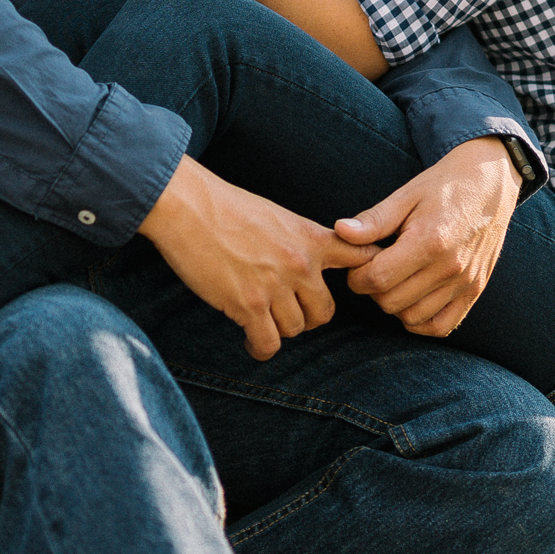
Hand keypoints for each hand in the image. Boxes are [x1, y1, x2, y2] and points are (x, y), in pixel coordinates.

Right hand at [142, 155, 378, 360]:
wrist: (188, 206)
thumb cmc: (227, 208)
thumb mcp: (279, 216)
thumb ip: (303, 241)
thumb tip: (316, 266)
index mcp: (313, 238)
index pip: (362, 259)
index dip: (366, 275)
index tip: (361, 287)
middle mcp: (300, 264)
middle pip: (325, 313)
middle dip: (306, 317)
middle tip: (285, 311)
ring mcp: (275, 286)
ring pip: (295, 330)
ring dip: (278, 329)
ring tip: (261, 320)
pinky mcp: (248, 305)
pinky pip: (268, 344)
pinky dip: (260, 348)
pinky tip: (251, 340)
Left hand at [336, 138, 521, 336]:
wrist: (490, 183)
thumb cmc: (443, 186)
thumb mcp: (406, 195)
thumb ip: (374, 220)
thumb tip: (340, 231)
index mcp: (429, 241)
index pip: (377, 278)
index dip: (357, 276)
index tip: (359, 262)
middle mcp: (450, 267)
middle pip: (391, 302)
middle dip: (373, 289)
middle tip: (376, 268)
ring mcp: (465, 283)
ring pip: (412, 318)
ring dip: (395, 304)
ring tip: (396, 279)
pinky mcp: (475, 291)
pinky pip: (440, 327)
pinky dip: (421, 321)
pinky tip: (412, 299)